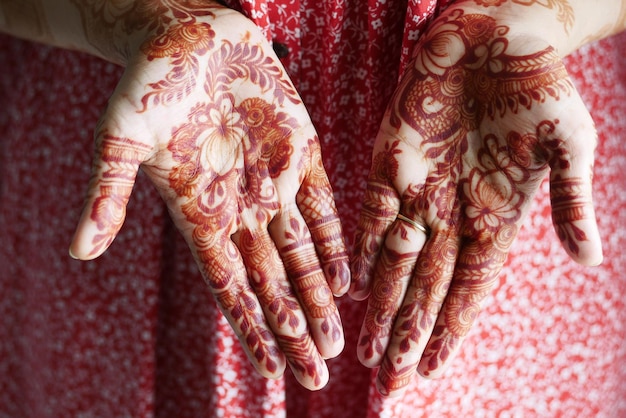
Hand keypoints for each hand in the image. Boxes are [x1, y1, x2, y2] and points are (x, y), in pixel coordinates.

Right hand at [68, 3, 348, 389]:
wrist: (189, 33)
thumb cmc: (150, 81)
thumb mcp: (121, 136)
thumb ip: (107, 192)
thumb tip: (79, 250)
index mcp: (200, 213)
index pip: (229, 287)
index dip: (251, 329)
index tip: (272, 372)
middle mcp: (241, 208)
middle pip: (272, 283)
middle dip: (294, 328)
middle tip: (317, 376)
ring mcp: (274, 182)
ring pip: (302, 255)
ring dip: (319, 298)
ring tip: (335, 343)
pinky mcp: (301, 152)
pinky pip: (324, 207)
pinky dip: (335, 244)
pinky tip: (347, 279)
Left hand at [350, 2, 603, 395]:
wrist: (499, 31)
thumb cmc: (540, 82)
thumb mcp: (567, 145)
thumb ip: (570, 202)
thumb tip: (590, 260)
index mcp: (494, 214)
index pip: (470, 287)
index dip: (451, 328)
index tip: (432, 368)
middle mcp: (452, 209)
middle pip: (427, 285)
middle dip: (409, 332)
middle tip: (390, 381)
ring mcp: (419, 186)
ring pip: (395, 260)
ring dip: (382, 305)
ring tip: (368, 350)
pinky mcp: (390, 158)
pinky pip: (372, 213)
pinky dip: (361, 249)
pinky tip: (352, 286)